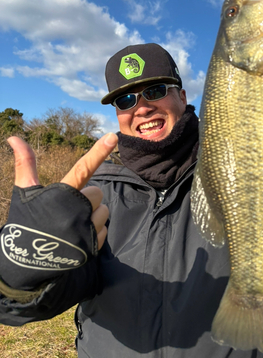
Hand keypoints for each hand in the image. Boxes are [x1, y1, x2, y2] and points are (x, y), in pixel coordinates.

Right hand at [7, 133, 117, 248]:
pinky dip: (94, 233)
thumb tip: (14, 137)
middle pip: (96, 193)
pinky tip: (76, 237)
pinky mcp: (91, 246)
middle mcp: (74, 211)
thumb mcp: (25, 191)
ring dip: (92, 215)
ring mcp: (84, 230)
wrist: (25, 261)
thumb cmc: (26, 220)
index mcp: (61, 195)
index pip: (82, 168)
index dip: (98, 152)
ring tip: (71, 224)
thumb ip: (25, 163)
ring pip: (103, 212)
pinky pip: (104, 231)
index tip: (112, 136)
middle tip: (67, 209)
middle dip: (86, 199)